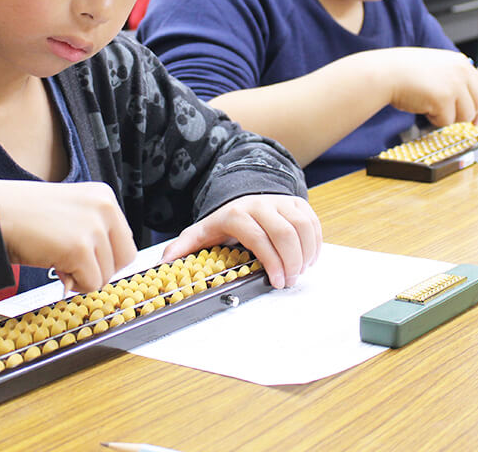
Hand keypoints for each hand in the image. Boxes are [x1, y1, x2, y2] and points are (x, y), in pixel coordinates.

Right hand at [0, 180, 136, 293]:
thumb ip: (96, 231)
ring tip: (60, 261)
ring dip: (84, 277)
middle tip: (75, 265)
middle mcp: (104, 207)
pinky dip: (75, 285)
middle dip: (101, 269)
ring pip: (107, 274)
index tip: (84, 257)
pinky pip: (91, 283)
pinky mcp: (79, 248)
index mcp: (104, 196)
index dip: (105, 256)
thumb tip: (110, 265)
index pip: (125, 239)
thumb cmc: (28, 216)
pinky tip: (58, 269)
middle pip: (125, 258)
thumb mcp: (73, 213)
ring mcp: (92, 227)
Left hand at [162, 195, 320, 288]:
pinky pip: (312, 223)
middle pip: (285, 234)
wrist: (244, 194)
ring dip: (305, 255)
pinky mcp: (297, 203)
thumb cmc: (225, 221)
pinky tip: (308, 260)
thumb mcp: (203, 232)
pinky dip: (314, 245)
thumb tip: (163, 264)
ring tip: (299, 272)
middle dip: (291, 263)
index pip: (259, 238)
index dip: (271, 262)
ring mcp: (281, 202)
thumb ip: (184, 247)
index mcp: (236, 214)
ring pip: (302, 228)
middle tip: (288, 282)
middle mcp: (260, 204)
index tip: (275, 282)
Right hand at [376, 47, 477, 126]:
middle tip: (452, 118)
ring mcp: (454, 86)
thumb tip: (466, 101)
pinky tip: (422, 107)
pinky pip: (446, 121)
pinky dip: (434, 119)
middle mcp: (462, 72)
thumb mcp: (436, 66)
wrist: (386, 73)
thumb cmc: (403, 71)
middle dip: (466, 115)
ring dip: (448, 117)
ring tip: (430, 106)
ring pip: (465, 116)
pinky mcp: (444, 100)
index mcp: (461, 62)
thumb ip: (453, 78)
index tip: (474, 117)